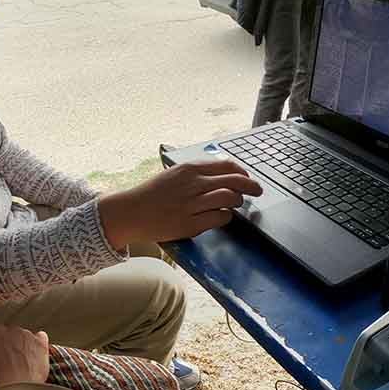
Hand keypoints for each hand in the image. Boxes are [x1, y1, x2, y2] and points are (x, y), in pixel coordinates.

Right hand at [0, 319, 49, 388]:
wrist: (17, 383)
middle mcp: (11, 329)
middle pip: (9, 332)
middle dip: (8, 342)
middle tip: (6, 359)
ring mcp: (27, 335)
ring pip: (24, 335)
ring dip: (22, 344)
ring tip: (19, 361)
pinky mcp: (40, 342)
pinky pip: (40, 337)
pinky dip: (37, 343)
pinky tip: (34, 353)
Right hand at [98, 160, 262, 249]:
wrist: (131, 211)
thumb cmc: (153, 193)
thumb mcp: (174, 174)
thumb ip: (196, 173)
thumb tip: (222, 173)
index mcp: (189, 169)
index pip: (227, 165)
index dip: (242, 172)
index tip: (247, 177)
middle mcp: (193, 184)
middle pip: (234, 181)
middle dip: (251, 186)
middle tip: (257, 191)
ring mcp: (192, 205)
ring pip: (229, 198)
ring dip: (238, 202)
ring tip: (236, 204)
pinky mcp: (190, 224)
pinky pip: (219, 218)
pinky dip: (226, 217)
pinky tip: (223, 216)